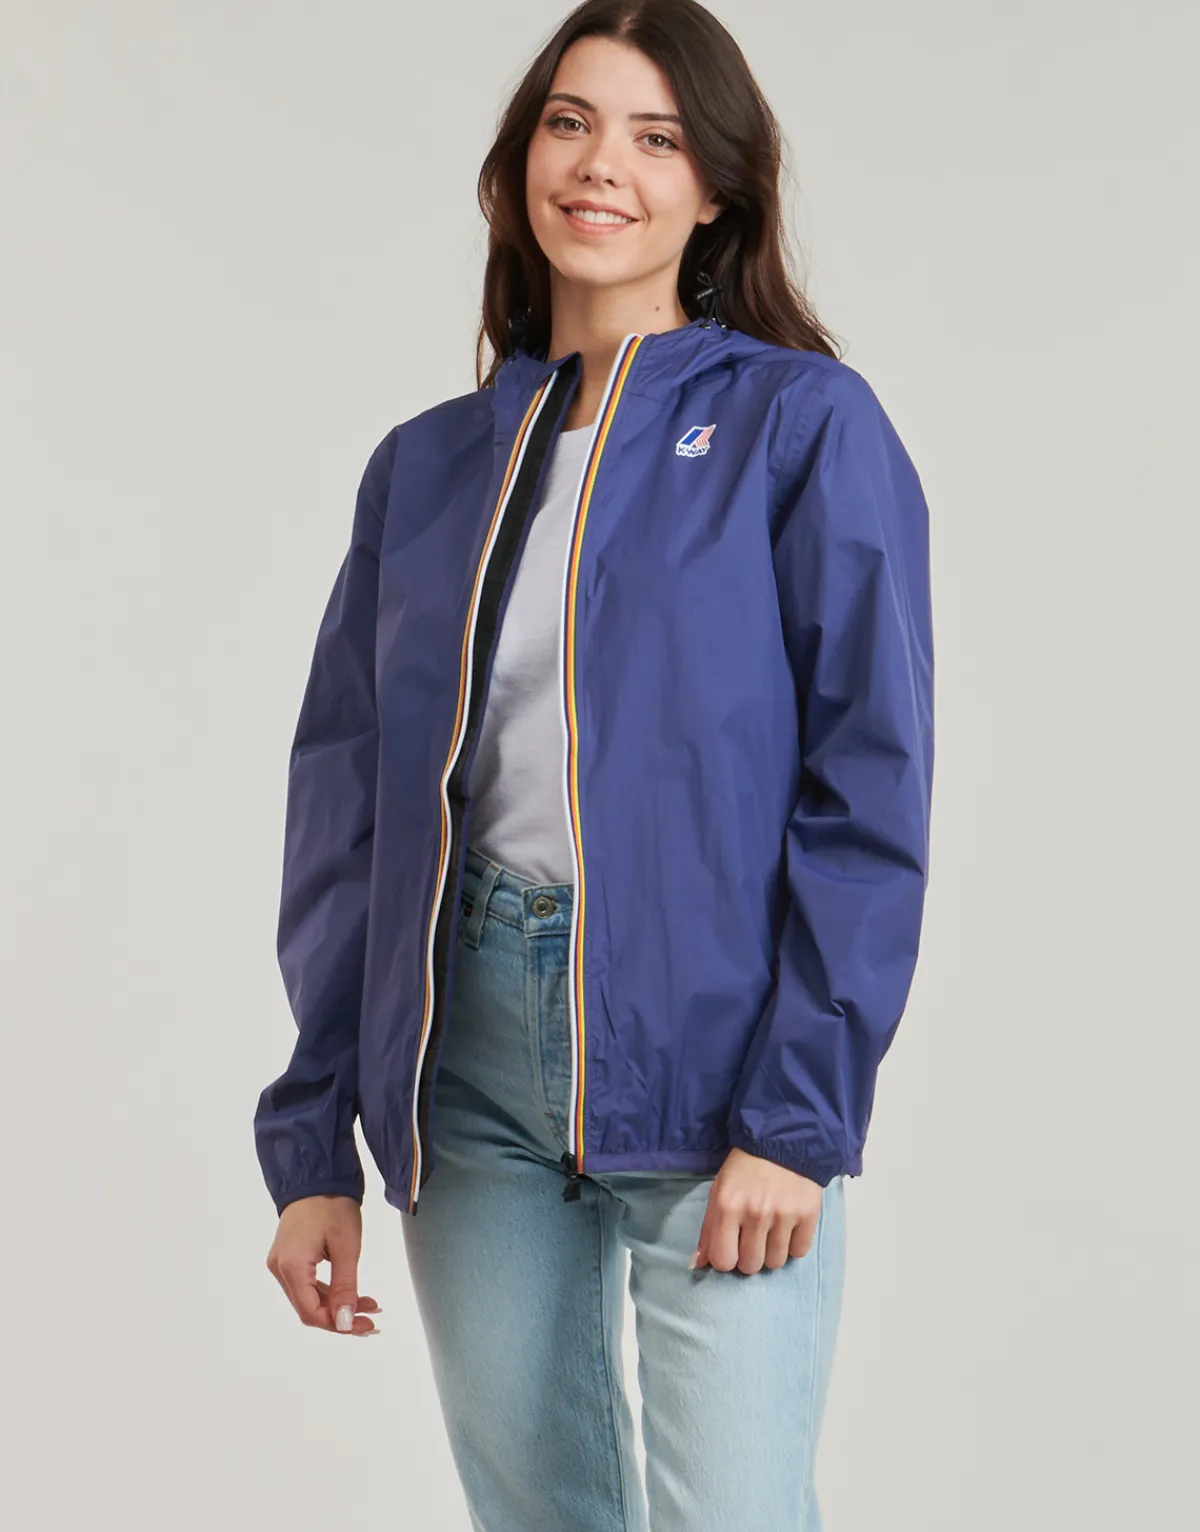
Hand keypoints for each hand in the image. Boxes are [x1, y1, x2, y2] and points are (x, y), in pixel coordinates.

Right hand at [265, 1194, 382, 1334]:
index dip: (338, 1325)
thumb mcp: (347, 1246)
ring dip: (337, 1305)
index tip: (364, 1326)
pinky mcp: (288, 1257)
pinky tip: (352, 1294)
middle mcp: (280, 1268)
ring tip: (367, 1306)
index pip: (310, 1312)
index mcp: (291, 1266)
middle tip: (370, 1320)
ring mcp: (281, 1262)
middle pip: (308, 1308)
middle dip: (340, 1317)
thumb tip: (345, 1323)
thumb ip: (345, 1287)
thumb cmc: (333, 1204)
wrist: (317, 1175)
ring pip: (308, 1297)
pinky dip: (328, 1291)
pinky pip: (306, 1284)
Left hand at [690, 1147, 822, 1273]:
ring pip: (775, 1262)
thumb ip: (708, 1230)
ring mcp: (783, 1215)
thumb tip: (696, 1265)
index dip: (726, 1259)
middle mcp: (755, 1213)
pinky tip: (788, 1227)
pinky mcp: (808, 1214)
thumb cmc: (745, 1168)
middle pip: (751, 1266)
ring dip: (771, 1252)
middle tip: (752, 1238)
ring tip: (771, 1231)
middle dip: (749, 1257)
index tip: (731, 1248)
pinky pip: (798, 1252)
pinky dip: (793, 1244)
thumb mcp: (719, 1191)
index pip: (723, 1260)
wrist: (782, 1140)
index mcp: (728, 1206)